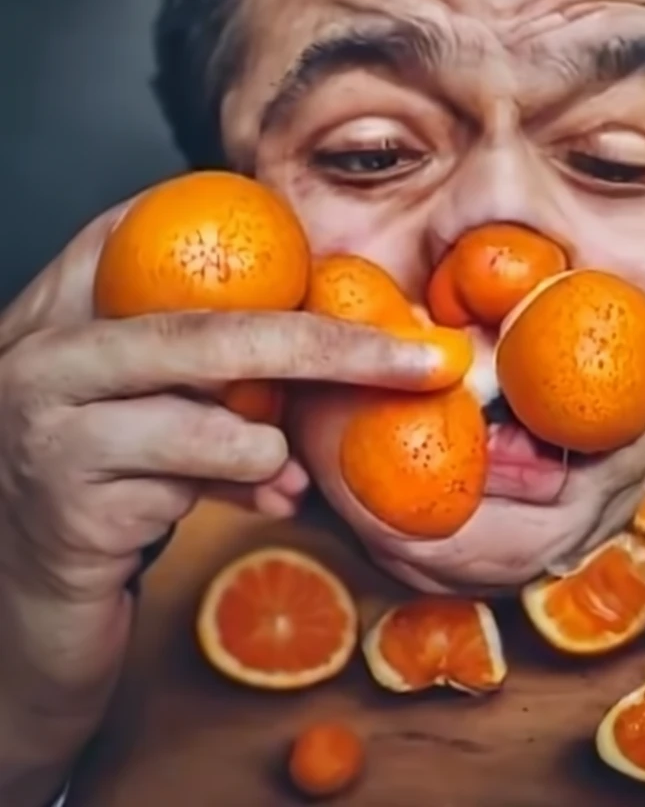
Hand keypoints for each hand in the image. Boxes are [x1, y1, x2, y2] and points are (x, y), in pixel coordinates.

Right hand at [0, 202, 442, 805]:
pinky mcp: (69, 508)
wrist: (24, 599)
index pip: (131, 233)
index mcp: (57, 316)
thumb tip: (347, 330)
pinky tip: (263, 502)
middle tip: (421, 356)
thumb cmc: (111, 483)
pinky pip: (198, 482)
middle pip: (206, 328)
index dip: (233, 228)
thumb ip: (212, 360)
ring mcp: (44, 432)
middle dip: (328, 341)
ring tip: (280, 465)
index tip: (318, 244)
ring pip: (208, 412)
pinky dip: (252, 488)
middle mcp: (38, 359)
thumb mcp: (155, 401)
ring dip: (273, 442)